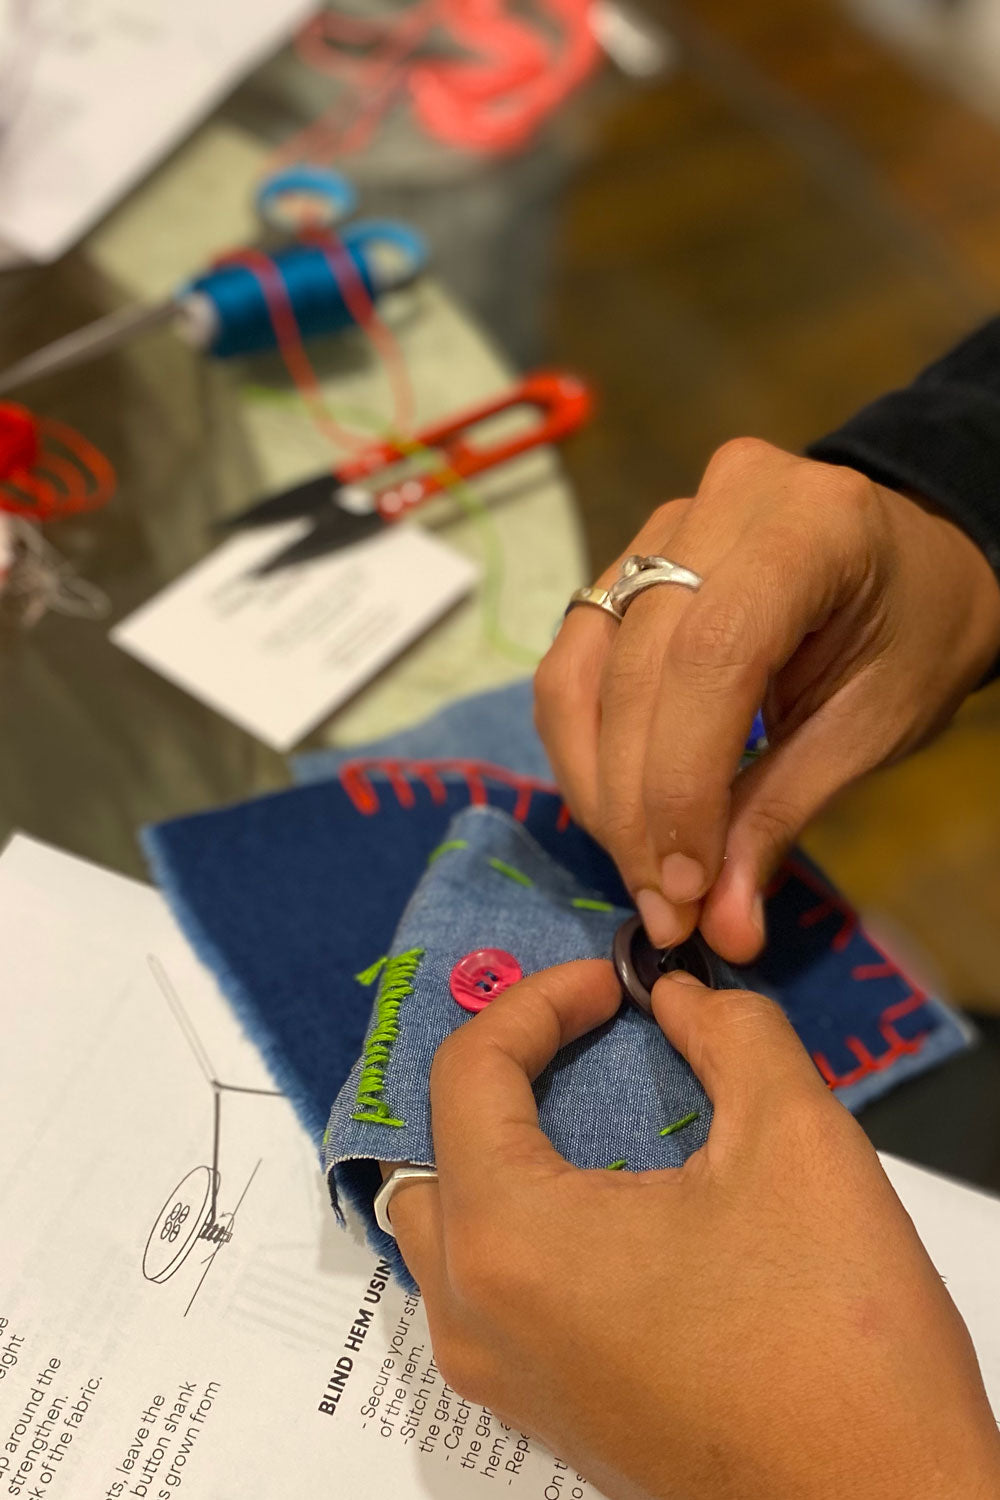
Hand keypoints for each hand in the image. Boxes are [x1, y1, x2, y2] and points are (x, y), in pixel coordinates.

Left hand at [386, 961, 999, 1499]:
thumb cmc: (836, 1338)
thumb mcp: (797, 1139)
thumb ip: (730, 1034)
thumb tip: (681, 1000)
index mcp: (509, 1240)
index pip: (466, 1075)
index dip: (535, 1004)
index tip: (613, 986)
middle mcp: (474, 1316)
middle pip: (430, 1152)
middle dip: (498, 1074)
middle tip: (579, 1035)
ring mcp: (501, 1377)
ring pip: (451, 1226)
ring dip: (501, 1148)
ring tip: (589, 1102)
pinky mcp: (543, 1410)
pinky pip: (490, 1287)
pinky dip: (524, 1217)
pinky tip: (611, 1194)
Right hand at [534, 439, 999, 961]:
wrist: (915, 562)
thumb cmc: (916, 636)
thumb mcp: (872, 728)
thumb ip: (783, 814)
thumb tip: (723, 931)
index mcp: (808, 526)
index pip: (710, 657)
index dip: (681, 782)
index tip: (685, 889)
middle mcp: (719, 502)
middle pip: (635, 665)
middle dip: (634, 803)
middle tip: (664, 906)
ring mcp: (662, 524)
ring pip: (582, 665)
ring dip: (595, 782)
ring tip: (639, 866)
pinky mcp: (627, 559)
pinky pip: (575, 659)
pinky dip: (585, 746)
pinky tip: (617, 808)